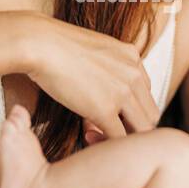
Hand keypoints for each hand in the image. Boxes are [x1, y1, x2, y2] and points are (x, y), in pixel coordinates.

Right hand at [25, 16, 159, 138]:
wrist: (39, 43)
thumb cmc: (53, 45)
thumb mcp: (91, 49)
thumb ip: (103, 67)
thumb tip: (97, 89)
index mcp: (132, 56)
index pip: (145, 94)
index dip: (129, 109)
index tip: (107, 112)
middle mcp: (133, 73)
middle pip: (150, 114)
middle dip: (130, 127)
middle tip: (103, 129)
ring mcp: (122, 91)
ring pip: (141, 130)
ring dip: (122, 139)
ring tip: (94, 135)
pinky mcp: (105, 109)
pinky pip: (118, 138)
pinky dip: (105, 144)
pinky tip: (86, 137)